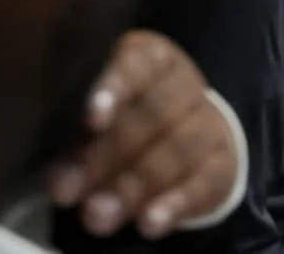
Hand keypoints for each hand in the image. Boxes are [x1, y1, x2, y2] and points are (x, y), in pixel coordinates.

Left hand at [47, 31, 238, 238]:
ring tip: (96, 218)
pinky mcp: (223, 162)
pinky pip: (203, 181)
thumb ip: (79, 140)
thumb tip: (60, 179)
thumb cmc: (124, 120)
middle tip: (67, 192)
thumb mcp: (99, 118)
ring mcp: (210, 122)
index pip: (136, 65)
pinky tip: (150, 223)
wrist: (184, 139)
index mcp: (151, 60)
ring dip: (133, 186)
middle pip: (153, 114)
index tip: (91, 120)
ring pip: (177, 149)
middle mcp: (186, 84)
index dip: (114, 89)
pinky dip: (174, 203)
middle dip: (106, 156)